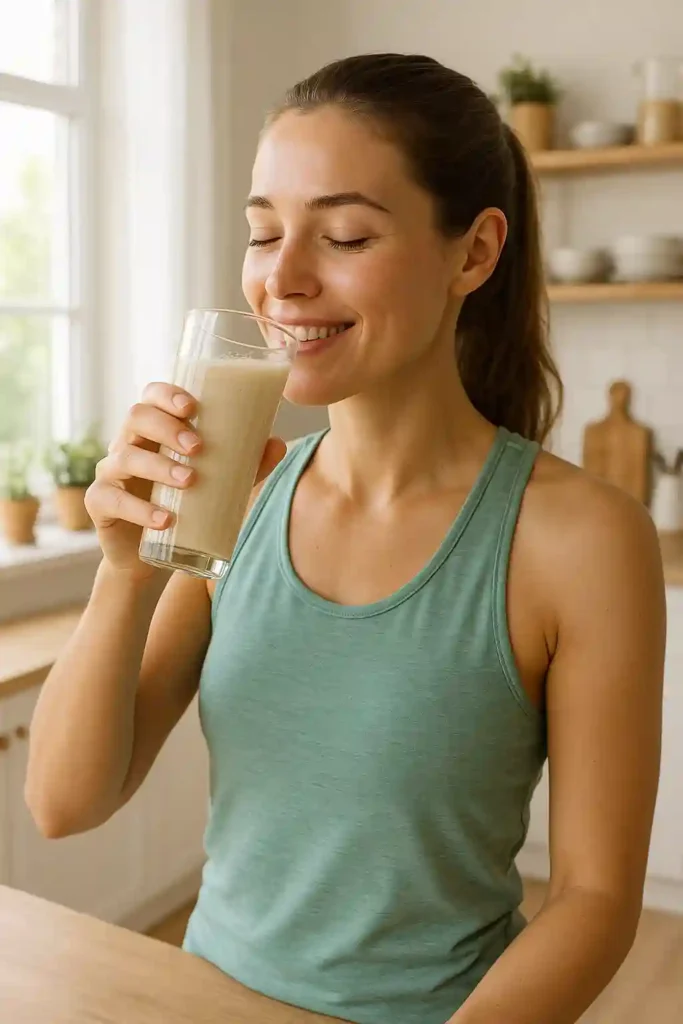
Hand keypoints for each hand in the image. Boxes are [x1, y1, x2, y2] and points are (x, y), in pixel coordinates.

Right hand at [85, 382, 285, 580]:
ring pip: (125, 456)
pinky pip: (112, 499)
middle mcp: (127, 444)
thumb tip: (277, 444)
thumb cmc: (184, 507)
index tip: (193, 407)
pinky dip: (141, 510)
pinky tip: (165, 520)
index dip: (167, 395)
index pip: (151, 397)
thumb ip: (247, 465)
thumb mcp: (220, 484)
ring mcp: (110, 472)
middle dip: (167, 427)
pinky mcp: (100, 503)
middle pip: (136, 417)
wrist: (150, 556)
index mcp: (153, 431)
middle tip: (198, 448)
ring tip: (189, 481)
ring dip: (159, 466)